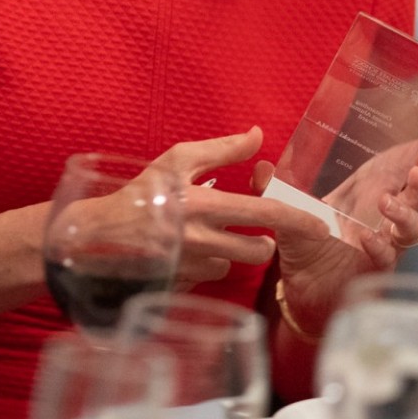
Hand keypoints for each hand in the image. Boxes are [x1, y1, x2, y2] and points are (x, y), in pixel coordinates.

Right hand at [143, 128, 331, 285]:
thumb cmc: (140, 191)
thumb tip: (258, 135)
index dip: (297, 221)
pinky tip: (187, 251)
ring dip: (228, 252)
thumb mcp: (178, 160)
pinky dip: (205, 265)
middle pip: (259, 252)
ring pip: (232, 264)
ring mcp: (192, 266)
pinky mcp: (182, 284)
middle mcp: (202, 239)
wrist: (97, 233)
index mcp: (205, 204)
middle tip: (255, 233)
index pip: (265, 215)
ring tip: (206, 237)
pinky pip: (209, 276)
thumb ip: (222, 149)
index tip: (320, 227)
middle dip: (264, 243)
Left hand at [253, 145, 417, 337]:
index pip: (402, 169)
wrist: (300, 288)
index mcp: (368, 192)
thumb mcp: (286, 210)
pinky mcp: (376, 268)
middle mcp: (383, 216)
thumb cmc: (304, 243)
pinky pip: (388, 257)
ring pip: (413, 226)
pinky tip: (368, 239)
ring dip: (405, 212)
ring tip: (387, 203)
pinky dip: (381, 247)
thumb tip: (261, 166)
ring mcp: (384, 242)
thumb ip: (273, 187)